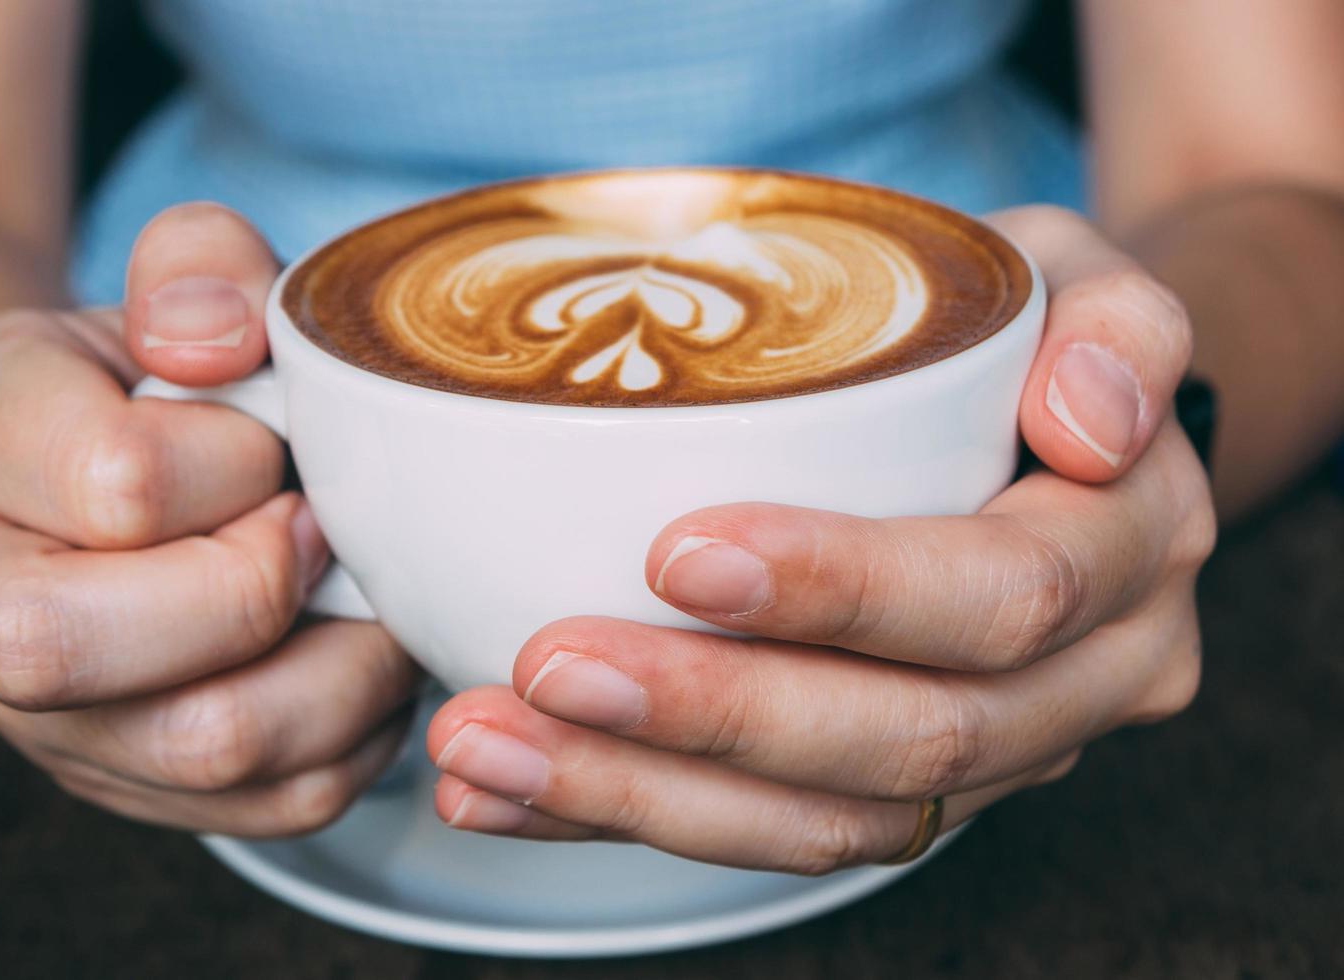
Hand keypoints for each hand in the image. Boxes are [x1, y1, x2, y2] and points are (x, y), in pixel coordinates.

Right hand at [0, 204, 418, 834]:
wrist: (128, 470)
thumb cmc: (165, 378)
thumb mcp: (179, 288)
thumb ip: (202, 266)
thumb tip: (220, 337)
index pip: (111, 483)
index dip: (235, 463)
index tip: (276, 446)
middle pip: (75, 649)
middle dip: (254, 586)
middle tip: (318, 531)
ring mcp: (42, 717)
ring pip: (201, 744)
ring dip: (339, 664)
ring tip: (364, 592)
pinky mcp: (135, 787)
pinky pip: (281, 798)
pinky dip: (363, 727)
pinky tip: (359, 652)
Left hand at [426, 206, 1215, 871]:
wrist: (1048, 438)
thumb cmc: (1033, 342)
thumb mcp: (1084, 279)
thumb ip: (1115, 321)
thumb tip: (1087, 419)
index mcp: (1130, 559)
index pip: (1004, 597)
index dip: (845, 589)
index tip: (675, 552)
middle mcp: (1079, 687)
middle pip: (908, 741)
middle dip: (714, 715)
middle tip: (549, 666)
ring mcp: (989, 761)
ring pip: (826, 821)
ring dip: (640, 794)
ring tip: (485, 746)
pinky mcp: (894, 795)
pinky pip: (765, 837)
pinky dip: (625, 818)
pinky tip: (505, 794)